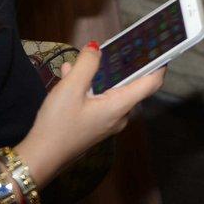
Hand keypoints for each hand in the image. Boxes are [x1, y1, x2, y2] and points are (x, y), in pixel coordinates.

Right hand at [17, 43, 165, 183]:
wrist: (40, 157)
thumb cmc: (57, 125)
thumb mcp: (70, 88)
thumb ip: (87, 64)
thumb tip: (96, 48)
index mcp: (119, 105)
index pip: (151, 82)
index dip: (159, 63)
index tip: (163, 47)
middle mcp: (119, 115)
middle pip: (129, 84)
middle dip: (119, 64)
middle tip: (113, 46)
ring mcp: (107, 122)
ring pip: (109, 90)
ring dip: (96, 75)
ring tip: (78, 62)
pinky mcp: (96, 124)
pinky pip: (98, 99)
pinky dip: (87, 86)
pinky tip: (69, 75)